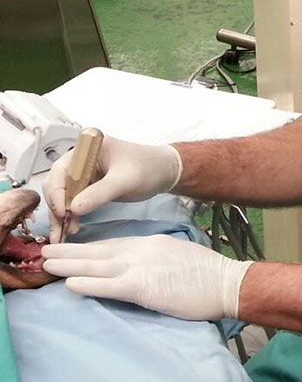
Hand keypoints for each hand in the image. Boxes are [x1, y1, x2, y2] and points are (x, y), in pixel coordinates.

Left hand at [42, 235, 252, 320]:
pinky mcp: (145, 287)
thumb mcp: (177, 255)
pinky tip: (70, 284)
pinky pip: (110, 285)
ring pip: (98, 264)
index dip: (87, 248)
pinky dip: (89, 283)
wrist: (225, 281)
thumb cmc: (206, 273)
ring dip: (69, 264)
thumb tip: (141, 267)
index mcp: (150, 243)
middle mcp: (141, 250)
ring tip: (47, 264)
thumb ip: (155, 258)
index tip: (68, 248)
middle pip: (98, 250)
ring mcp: (142, 267)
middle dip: (70, 251)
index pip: (112, 244)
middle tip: (45, 250)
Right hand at [43, 136, 182, 241]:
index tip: (63, 211)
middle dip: (57, 207)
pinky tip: (73, 228)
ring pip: (63, 195)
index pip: (61, 170)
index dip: (57, 192)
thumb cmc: (148, 168)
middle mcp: (81, 159)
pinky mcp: (89, 186)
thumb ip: (100, 193)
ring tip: (64, 234)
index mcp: (88, 148)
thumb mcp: (125, 180)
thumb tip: (73, 209)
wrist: (164, 172)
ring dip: (61, 215)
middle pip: (57, 184)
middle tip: (60, 228)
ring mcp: (84, 173)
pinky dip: (70, 215)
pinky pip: (73, 201)